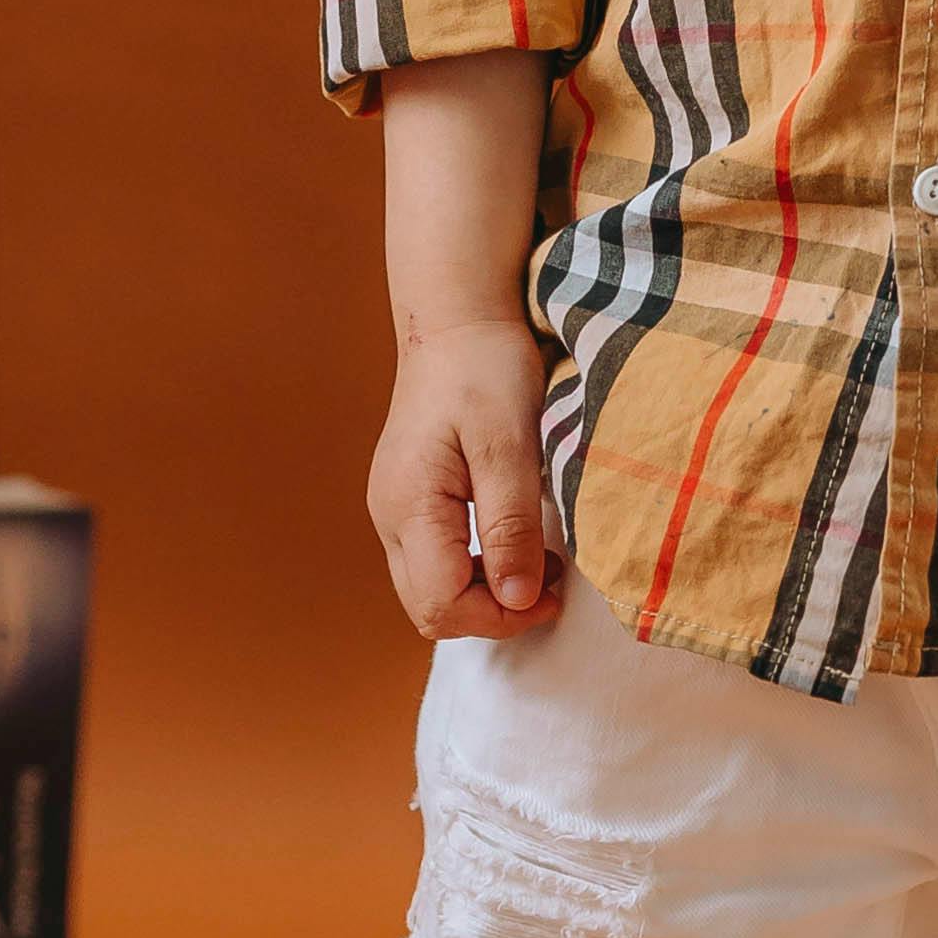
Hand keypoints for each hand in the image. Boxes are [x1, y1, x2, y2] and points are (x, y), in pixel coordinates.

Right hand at [369, 323, 566, 636]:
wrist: (457, 321)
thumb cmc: (484, 368)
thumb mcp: (509, 444)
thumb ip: (509, 524)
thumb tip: (516, 599)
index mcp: (408, 504)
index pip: (441, 603)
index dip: (499, 616)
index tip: (549, 595)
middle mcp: (389, 515)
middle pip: (428, 607)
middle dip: (491, 612)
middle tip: (547, 586)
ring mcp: (393, 508)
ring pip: (429, 588)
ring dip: (484, 593)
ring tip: (536, 564)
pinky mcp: (408, 499)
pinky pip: (433, 561)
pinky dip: (474, 569)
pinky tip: (510, 542)